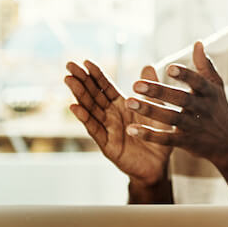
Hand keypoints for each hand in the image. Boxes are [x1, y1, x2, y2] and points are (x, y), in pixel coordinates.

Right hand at [66, 60, 170, 183]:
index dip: (96, 75)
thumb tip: (148, 65)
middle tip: (69, 65)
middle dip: (81, 80)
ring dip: (79, 95)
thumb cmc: (157, 137)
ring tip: (69, 80)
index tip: (86, 61)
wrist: (158, 165)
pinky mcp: (107, 145)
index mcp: (122, 106)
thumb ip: (152, 89)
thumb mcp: (157, 110)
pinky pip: (95, 129)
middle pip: (93, 95)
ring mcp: (107, 129)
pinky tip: (74, 106)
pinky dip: (84, 117)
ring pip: (90, 109)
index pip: (106, 87)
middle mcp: (111, 116)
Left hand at [122, 41, 227, 169]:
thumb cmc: (219, 109)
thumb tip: (198, 42)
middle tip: (136, 84)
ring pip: (171, 118)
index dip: (185, 75)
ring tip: (129, 102)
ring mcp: (195, 126)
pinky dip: (149, 135)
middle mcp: (203, 109)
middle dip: (159, 91)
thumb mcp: (216, 87)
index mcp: (210, 93)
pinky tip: (132, 129)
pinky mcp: (186, 142)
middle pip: (181, 99)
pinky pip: (166, 139)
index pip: (198, 82)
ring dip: (150, 110)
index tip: (169, 67)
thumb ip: (205, 66)